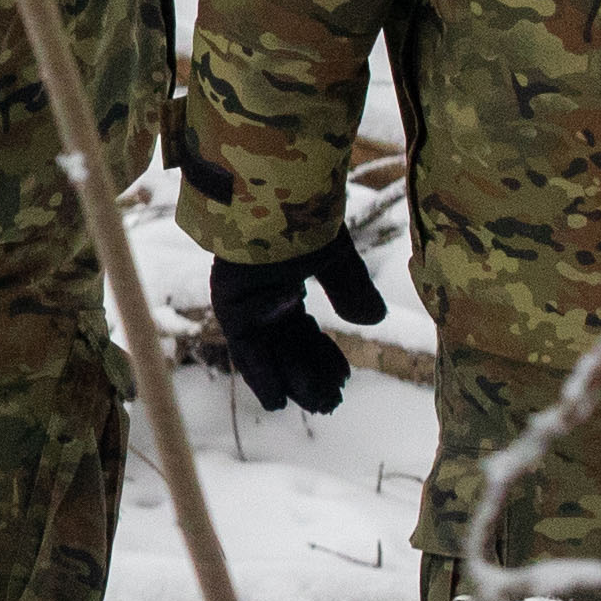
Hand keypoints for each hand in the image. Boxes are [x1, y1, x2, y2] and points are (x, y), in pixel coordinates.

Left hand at [200, 232, 381, 416]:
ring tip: (310, 407)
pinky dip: (261, 372)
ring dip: (288, 381)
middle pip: (285, 347)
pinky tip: (277, 400)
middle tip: (331, 405)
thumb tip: (372, 321)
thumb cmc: (306, 216)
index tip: (342, 383)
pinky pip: (246, 345)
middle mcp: (260, 296)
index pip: (303, 333)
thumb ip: (351, 290)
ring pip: (267, 351)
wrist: (280, 193)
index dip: (323, 359)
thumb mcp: (337, 258)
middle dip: (309, 377)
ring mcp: (243, 299)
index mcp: (284, 284)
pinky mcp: (229, 301)